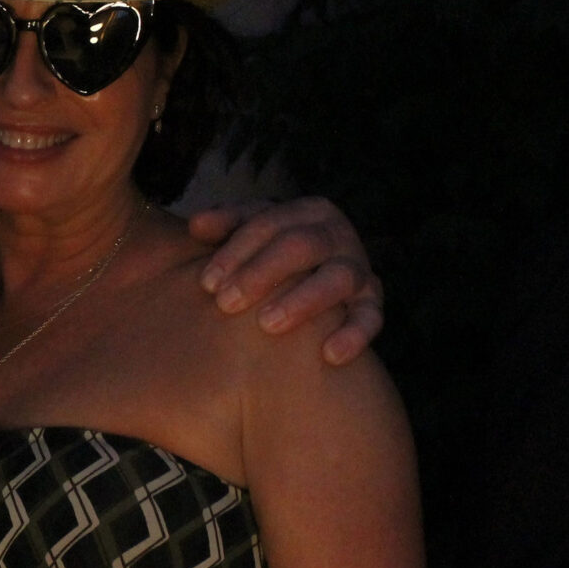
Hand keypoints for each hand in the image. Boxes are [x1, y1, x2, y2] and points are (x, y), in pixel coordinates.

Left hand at [188, 196, 381, 363]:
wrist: (317, 280)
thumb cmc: (271, 257)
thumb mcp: (250, 236)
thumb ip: (225, 227)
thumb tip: (196, 226)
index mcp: (307, 212)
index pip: (268, 222)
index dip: (236, 251)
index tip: (207, 283)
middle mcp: (337, 234)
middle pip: (301, 245)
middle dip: (261, 273)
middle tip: (226, 303)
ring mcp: (358, 268)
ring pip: (337, 278)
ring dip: (302, 300)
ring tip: (267, 324)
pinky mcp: (372, 303)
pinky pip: (371, 317)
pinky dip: (354, 334)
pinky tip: (329, 354)